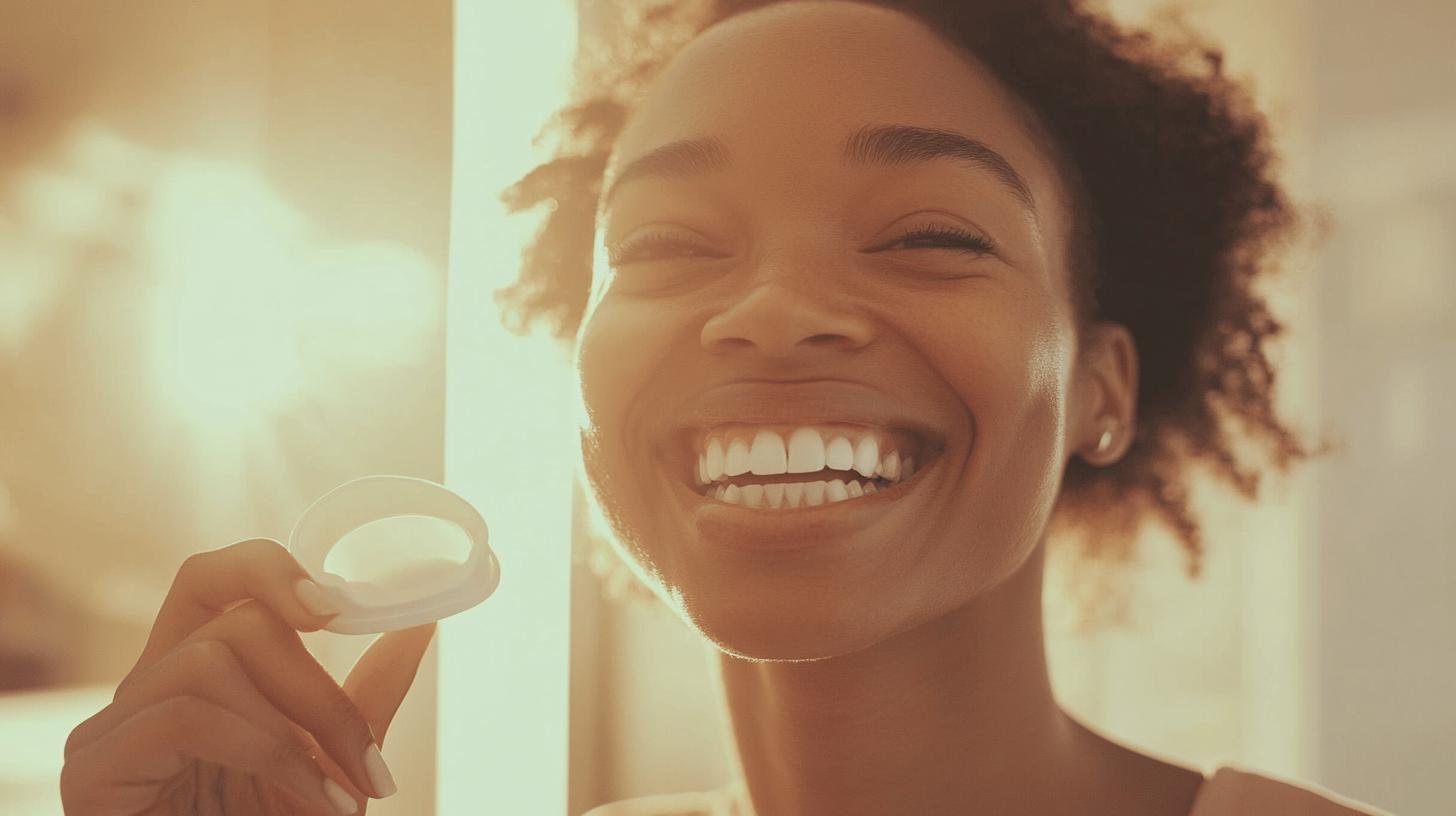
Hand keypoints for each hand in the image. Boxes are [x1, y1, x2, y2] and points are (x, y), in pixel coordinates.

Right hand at [60, 538, 434, 814]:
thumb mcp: (330, 766)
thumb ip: (363, 701)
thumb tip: (418, 626)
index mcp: (198, 678)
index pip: (212, 579)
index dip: (269, 571)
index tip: (337, 608)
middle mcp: (148, 691)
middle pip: (232, 616)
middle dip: (318, 684)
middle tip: (365, 756)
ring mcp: (112, 728)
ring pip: (211, 660)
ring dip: (297, 729)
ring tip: (336, 796)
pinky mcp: (93, 767)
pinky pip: (184, 714)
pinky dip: (264, 752)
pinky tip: (303, 797)